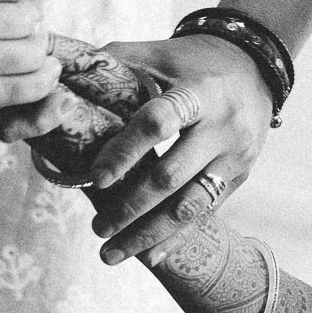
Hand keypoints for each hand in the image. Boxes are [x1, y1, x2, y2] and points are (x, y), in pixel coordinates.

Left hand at [86, 34, 274, 262]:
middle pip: (172, 177)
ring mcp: (234, 154)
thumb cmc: (191, 61)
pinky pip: (206, 212)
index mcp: (197, 92)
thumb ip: (111, 65)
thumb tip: (56, 83)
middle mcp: (222, 126)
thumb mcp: (157, 54)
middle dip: (129, 207)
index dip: (126, 152)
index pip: (159, 123)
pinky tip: (149, 258)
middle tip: (96, 228)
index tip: (96, 180)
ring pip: (190, 205)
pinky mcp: (240, 174)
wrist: (255, 65)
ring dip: (148, 234)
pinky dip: (175, 238)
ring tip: (110, 254)